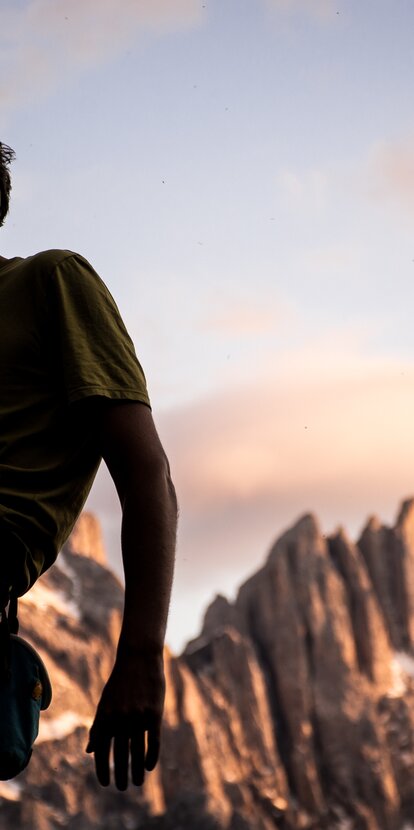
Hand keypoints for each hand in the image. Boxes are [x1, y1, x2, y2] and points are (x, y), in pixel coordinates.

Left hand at [86, 649, 164, 790]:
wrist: (138, 658)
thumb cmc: (120, 682)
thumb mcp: (105, 703)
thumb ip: (98, 727)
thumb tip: (90, 751)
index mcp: (105, 717)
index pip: (102, 751)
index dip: (102, 770)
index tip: (105, 784)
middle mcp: (120, 719)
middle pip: (120, 755)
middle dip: (121, 775)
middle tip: (123, 788)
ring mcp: (138, 717)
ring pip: (138, 752)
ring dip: (137, 771)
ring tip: (138, 782)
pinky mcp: (154, 714)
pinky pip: (153, 741)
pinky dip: (152, 756)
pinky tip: (150, 767)